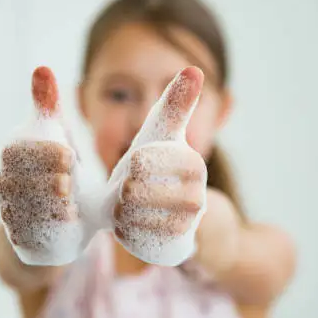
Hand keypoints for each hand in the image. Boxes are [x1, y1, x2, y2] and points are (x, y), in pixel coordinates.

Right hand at [0, 67, 84, 265]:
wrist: (58, 218)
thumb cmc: (58, 169)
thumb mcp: (57, 137)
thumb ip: (48, 107)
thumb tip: (42, 68)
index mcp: (12, 156)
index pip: (15, 151)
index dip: (41, 153)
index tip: (69, 155)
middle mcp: (4, 184)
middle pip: (16, 181)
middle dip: (45, 179)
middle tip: (70, 180)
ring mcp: (9, 213)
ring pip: (21, 209)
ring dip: (48, 204)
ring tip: (71, 202)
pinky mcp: (20, 239)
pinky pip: (29, 235)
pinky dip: (49, 229)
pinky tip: (68, 222)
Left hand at [109, 67, 207, 265]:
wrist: (172, 213)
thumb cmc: (162, 166)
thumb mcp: (165, 135)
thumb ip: (175, 104)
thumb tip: (195, 68)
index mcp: (192, 164)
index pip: (141, 161)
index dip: (128, 166)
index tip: (131, 168)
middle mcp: (196, 196)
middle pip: (135, 191)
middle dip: (122, 191)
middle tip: (124, 191)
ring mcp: (186, 226)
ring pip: (132, 217)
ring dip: (121, 211)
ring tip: (124, 207)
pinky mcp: (174, 249)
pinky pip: (136, 241)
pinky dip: (126, 232)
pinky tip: (129, 225)